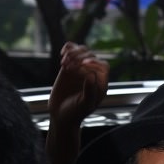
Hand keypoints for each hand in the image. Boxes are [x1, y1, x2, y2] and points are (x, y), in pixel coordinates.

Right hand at [46, 44, 109, 163]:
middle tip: (68, 65)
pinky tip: (63, 53)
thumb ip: (90, 92)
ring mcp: (81, 69)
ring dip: (73, 53)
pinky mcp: (69, 66)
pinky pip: (71, 51)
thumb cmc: (75, 113)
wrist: (61, 115)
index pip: (102, 66)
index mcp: (100, 83)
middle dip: (80, 57)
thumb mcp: (84, 105)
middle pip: (91, 56)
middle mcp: (92, 74)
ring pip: (82, 51)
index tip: (83, 64)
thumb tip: (91, 75)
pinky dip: (68, 49)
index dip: (94, 62)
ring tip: (64, 62)